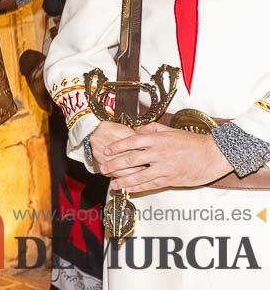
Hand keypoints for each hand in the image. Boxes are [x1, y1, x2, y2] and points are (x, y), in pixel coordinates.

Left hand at [97, 121, 231, 191]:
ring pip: (140, 175)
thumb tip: (136, 131)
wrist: (214, 155)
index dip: (117, 147)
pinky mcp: (172, 179)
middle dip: (115, 165)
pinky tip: (130, 190)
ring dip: (124, 181)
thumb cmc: (193, 142)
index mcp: (158, 139)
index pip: (132, 141)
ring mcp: (165, 168)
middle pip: (132, 159)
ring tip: (113, 185)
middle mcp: (159, 153)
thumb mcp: (171, 130)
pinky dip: (139, 188)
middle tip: (104, 168)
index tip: (107, 151)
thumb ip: (152, 129)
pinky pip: (152, 185)